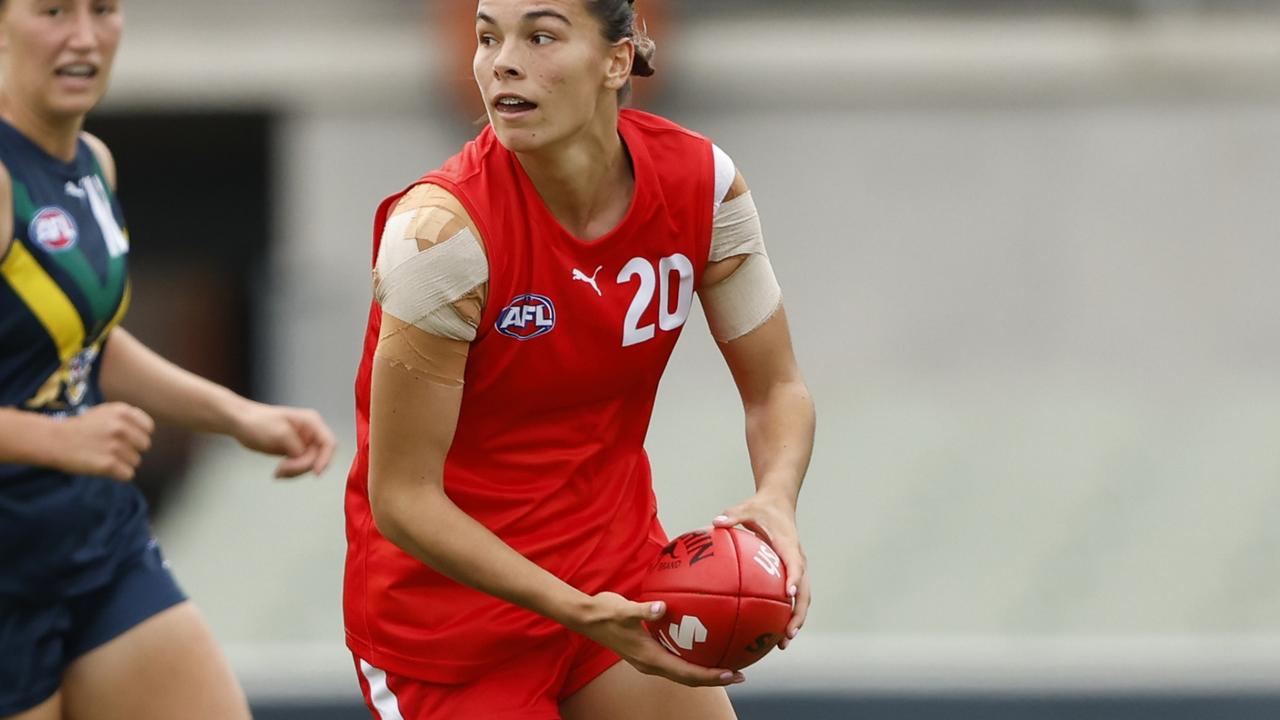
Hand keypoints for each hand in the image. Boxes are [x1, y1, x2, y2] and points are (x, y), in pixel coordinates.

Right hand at [55, 402, 154, 481]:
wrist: (54, 440)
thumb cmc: (83, 428)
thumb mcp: (106, 412)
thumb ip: (129, 418)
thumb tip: (149, 432)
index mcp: (122, 411)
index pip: (149, 428)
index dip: (138, 435)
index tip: (124, 438)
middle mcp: (120, 427)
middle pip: (145, 446)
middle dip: (131, 449)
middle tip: (112, 449)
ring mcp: (114, 446)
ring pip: (136, 461)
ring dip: (123, 462)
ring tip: (104, 456)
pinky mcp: (108, 464)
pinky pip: (128, 474)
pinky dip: (118, 474)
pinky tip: (104, 467)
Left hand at [231, 401, 335, 478]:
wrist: (240, 422)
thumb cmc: (257, 422)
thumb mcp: (279, 433)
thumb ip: (297, 447)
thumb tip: (306, 460)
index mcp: (311, 422)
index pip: (329, 443)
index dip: (325, 459)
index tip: (315, 473)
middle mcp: (311, 432)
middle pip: (319, 457)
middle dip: (302, 466)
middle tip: (283, 469)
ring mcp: (304, 442)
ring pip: (310, 464)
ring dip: (295, 471)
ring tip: (278, 471)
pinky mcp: (295, 451)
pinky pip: (301, 466)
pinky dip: (291, 472)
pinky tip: (278, 472)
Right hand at [571, 592, 743, 686]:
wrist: (587, 618)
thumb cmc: (605, 612)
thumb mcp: (623, 608)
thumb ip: (643, 609)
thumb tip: (662, 607)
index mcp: (649, 658)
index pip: (687, 673)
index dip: (711, 676)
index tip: (733, 673)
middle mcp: (651, 664)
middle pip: (689, 678)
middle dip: (715, 678)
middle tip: (740, 673)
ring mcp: (649, 660)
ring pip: (683, 672)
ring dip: (705, 671)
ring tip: (727, 663)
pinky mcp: (647, 653)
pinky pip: (676, 660)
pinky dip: (693, 658)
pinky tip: (703, 642)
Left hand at [714, 491, 808, 648]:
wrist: (780, 503)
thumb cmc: (762, 507)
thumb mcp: (747, 507)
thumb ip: (733, 515)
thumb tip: (715, 522)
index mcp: (789, 545)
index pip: (795, 565)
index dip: (793, 580)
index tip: (787, 595)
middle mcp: (797, 560)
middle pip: (804, 593)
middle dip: (798, 614)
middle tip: (786, 634)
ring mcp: (796, 569)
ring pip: (801, 600)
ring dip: (794, 621)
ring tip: (782, 643)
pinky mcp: (790, 574)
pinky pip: (791, 598)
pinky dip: (784, 615)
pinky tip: (769, 632)